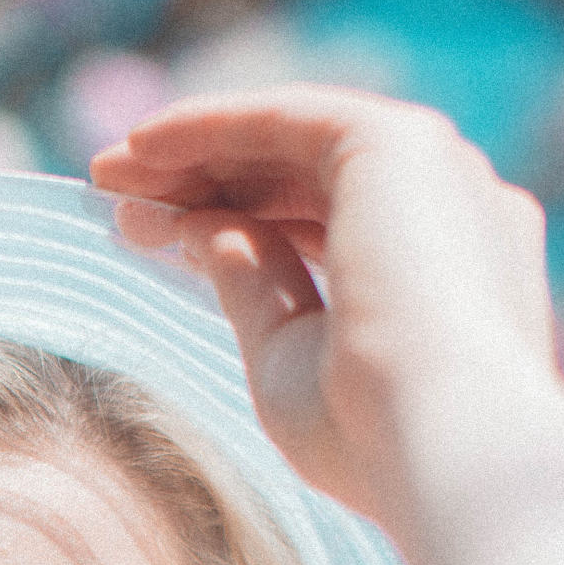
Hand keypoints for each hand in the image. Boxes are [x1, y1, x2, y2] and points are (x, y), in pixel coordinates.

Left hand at [91, 86, 563, 541]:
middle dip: (203, 181)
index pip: (326, 223)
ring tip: (107, 172)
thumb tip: (198, 229)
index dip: (232, 221)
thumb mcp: (288, 356)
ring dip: (198, 152)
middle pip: (304, 176)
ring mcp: (435, 171)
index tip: (148, 235)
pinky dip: (213, 124)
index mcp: (450, 271)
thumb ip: (252, 284)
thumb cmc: (371, 436)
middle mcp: (456, 209)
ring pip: (293, 142)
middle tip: (114, 192)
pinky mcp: (399, 143)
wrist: (445, 447)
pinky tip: (143, 144)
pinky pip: (287, 117)